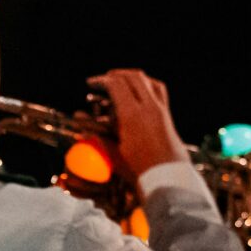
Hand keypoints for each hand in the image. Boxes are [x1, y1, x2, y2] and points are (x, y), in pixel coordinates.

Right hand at [89, 70, 188, 185]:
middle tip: (104, 79)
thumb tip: (81, 131)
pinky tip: (139, 91)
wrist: (169, 177)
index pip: (117, 84)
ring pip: (148, 80)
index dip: (102, 80)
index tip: (91, 83)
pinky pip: (158, 90)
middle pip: (134, 76)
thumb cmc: (139, 170)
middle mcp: (149, 107)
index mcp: (132, 115)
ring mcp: (161, 110)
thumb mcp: (114, 155)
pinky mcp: (168, 115)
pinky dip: (147, 84)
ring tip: (120, 81)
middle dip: (117, 74)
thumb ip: (98, 139)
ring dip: (132, 77)